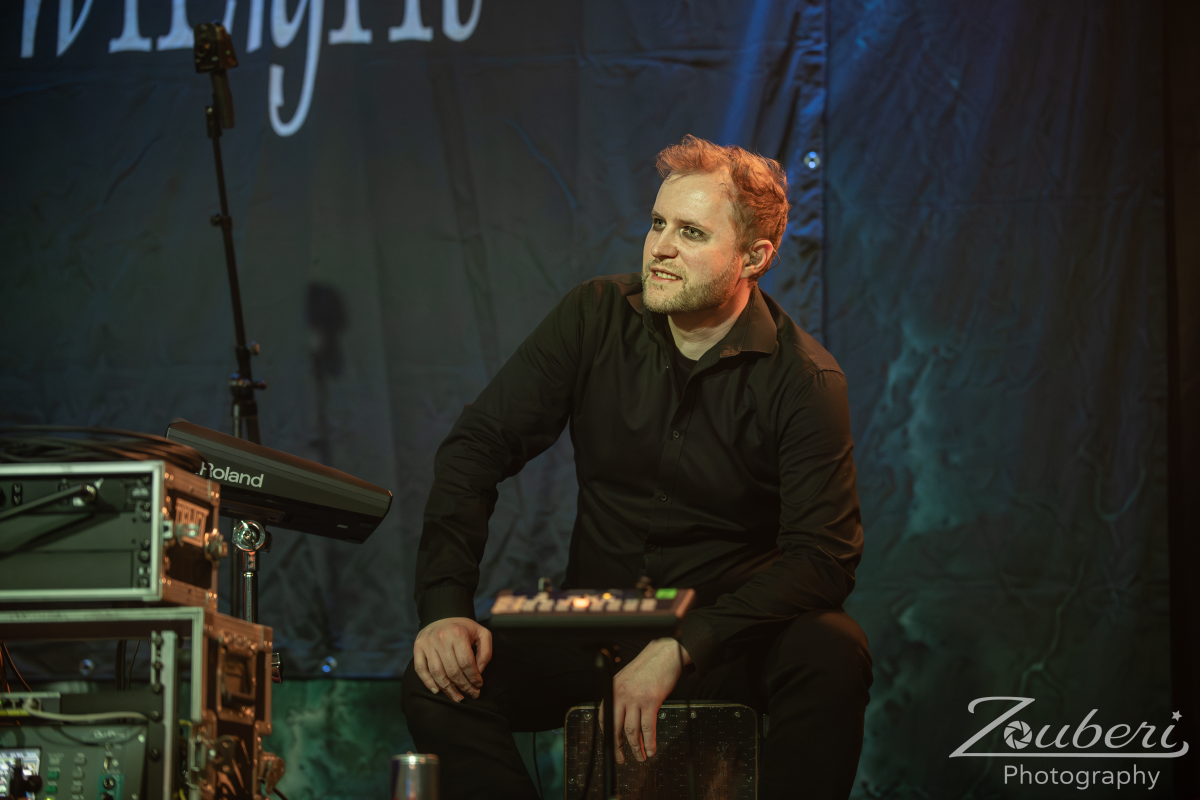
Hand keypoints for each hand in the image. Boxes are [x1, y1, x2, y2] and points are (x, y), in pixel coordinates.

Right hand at [412, 617, 491, 701]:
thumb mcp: (481, 633)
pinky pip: (421, 669)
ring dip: (448, 689)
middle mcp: (441, 638)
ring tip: (457, 698)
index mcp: (458, 634)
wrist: (442, 615)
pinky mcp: (418, 647)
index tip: (479, 685)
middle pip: (452, 671)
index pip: (466, 663)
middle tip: (471, 694)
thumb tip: (479, 671)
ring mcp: (427, 643)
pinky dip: (428, 682)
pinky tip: (437, 691)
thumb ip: (485, 651)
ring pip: (437, 673)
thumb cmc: (463, 628)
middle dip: (464, 686)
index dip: (474, 677)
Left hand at [604, 639, 690, 763]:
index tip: (612, 746)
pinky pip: (648, 728)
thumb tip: (621, 718)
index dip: (608, 735)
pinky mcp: (651, 701)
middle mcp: (621, 694)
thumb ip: (622, 696)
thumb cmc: (649, 666)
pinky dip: (649, 742)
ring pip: (632, 731)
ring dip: (636, 748)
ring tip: (640, 757)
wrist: (665, 654)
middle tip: (621, 759)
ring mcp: (635, 698)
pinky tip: (651, 750)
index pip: (604, 717)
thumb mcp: (627, 679)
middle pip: (616, 727)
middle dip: (618, 747)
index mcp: (613, 689)